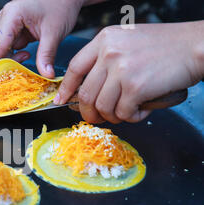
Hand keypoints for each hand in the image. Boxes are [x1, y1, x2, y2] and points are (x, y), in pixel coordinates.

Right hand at [0, 0, 85, 96]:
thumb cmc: (60, 5)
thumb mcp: (54, 32)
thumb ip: (46, 54)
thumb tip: (46, 75)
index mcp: (11, 16)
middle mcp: (5, 19)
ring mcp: (7, 24)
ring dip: (3, 65)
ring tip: (8, 78)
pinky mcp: (14, 30)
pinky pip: (8, 48)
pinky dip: (13, 58)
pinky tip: (25, 58)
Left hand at [56, 22, 203, 122]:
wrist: (195, 46)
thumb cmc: (165, 47)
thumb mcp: (128, 42)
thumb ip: (106, 60)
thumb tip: (89, 89)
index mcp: (104, 39)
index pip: (74, 68)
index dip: (66, 89)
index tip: (61, 101)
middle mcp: (109, 52)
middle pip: (85, 94)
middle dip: (90, 112)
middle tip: (99, 118)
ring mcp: (121, 69)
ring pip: (103, 107)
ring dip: (114, 116)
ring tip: (128, 112)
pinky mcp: (135, 86)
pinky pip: (122, 113)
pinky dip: (132, 117)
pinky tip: (142, 109)